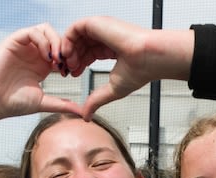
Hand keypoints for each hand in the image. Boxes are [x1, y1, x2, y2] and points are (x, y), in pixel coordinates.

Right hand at [0, 23, 81, 129]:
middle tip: (68, 64)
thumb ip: (62, 104)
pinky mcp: (13, 42)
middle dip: (66, 48)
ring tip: (58, 59)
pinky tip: (46, 57)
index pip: (62, 51)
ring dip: (56, 42)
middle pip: (56, 37)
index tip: (73, 72)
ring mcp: (24, 46)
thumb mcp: (42, 102)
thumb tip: (82, 113)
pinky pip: (32, 31)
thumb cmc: (13, 103)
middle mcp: (34, 53)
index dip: (71, 58)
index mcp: (42, 65)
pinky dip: (43, 41)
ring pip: (46, 30)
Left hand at [62, 17, 189, 118]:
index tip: (73, 74)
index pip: (88, 52)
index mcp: (112, 48)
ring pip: (74, 35)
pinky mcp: (96, 23)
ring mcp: (101, 28)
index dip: (78, 63)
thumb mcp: (112, 90)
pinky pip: (74, 28)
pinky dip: (67, 41)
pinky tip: (69, 55)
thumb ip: (96, 101)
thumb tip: (86, 117)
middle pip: (79, 44)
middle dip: (71, 58)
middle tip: (68, 71)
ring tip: (70, 65)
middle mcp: (106, 36)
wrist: (149, 58)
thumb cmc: (141, 70)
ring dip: (68, 51)